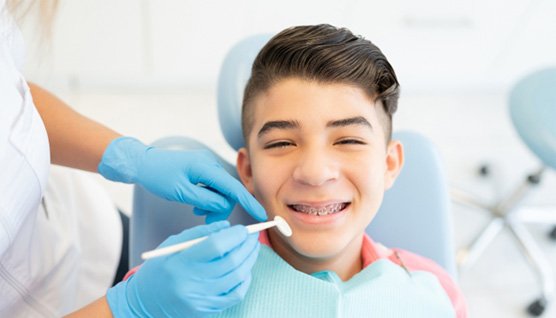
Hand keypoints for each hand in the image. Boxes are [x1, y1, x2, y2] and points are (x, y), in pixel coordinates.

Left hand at [98, 136, 265, 221]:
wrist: (142, 163)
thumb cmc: (158, 176)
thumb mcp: (181, 192)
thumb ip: (206, 200)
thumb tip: (224, 206)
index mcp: (206, 167)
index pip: (234, 188)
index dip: (248, 203)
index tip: (261, 216)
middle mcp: (210, 164)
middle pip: (228, 191)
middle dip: (221, 208)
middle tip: (207, 222)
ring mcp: (207, 165)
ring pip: (221, 191)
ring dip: (213, 204)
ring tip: (197, 212)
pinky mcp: (202, 169)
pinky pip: (213, 186)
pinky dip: (208, 198)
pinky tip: (196, 204)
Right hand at [106, 221, 259, 317]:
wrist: (145, 303)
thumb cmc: (159, 269)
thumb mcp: (171, 245)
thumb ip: (199, 233)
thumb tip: (228, 227)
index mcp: (180, 263)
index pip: (216, 246)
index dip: (234, 235)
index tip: (243, 229)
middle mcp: (191, 283)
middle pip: (231, 261)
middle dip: (247, 245)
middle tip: (253, 236)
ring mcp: (201, 299)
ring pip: (237, 277)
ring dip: (250, 260)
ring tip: (252, 249)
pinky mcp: (207, 310)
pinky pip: (235, 294)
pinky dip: (244, 279)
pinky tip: (245, 269)